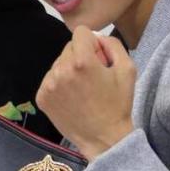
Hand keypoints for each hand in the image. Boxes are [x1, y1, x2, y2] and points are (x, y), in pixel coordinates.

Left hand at [37, 26, 135, 159]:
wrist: (103, 138)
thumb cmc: (118, 104)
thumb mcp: (127, 69)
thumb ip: (112, 44)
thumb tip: (96, 37)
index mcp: (82, 61)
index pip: (80, 32)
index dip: (93, 43)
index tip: (99, 58)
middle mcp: (61, 70)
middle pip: (69, 48)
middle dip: (81, 56)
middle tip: (92, 77)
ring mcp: (49, 85)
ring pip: (59, 64)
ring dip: (69, 71)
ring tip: (82, 90)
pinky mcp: (42, 97)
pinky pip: (50, 79)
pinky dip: (60, 85)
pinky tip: (72, 98)